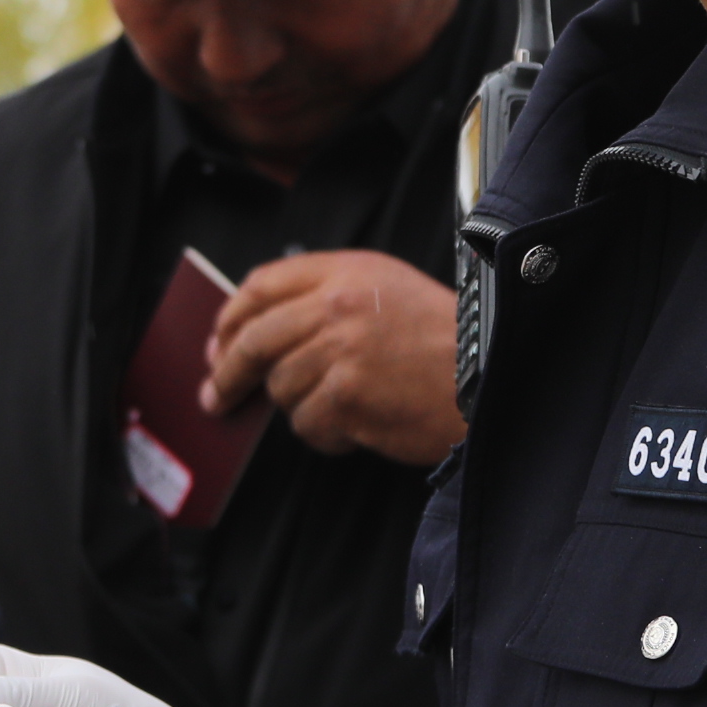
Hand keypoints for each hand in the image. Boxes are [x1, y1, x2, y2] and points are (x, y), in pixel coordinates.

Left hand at [208, 249, 459, 463]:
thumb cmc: (443, 340)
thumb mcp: (385, 291)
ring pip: (281, 388)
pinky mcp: (347, 396)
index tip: (219, 343)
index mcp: (345, 272)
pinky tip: (358, 425)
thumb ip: (326, 298)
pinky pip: (308, 424)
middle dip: (227, 372)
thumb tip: (259, 333)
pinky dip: (327, 434)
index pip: (262, 285)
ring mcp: (341, 351)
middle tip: (216, 395)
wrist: (491, 376)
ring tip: (344, 405)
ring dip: (303, 406)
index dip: (231, 317)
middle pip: (254, 338)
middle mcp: (337, 306)